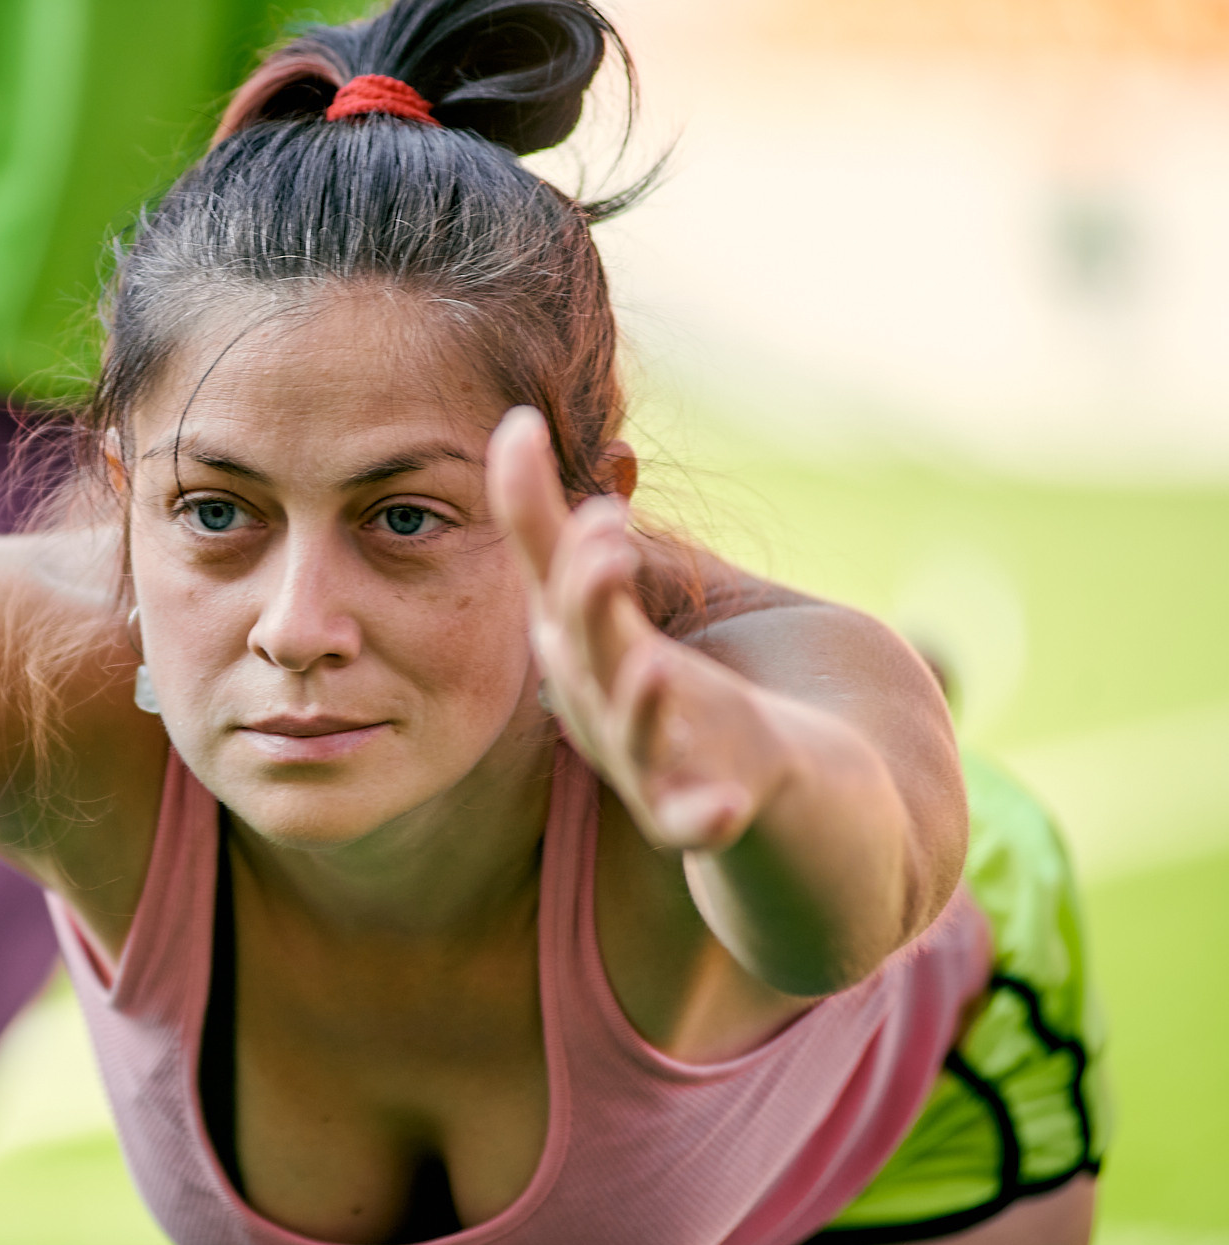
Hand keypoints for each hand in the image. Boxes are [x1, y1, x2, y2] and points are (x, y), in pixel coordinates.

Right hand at [487, 406, 788, 851]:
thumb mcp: (602, 596)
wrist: (731, 780)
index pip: (561, 597)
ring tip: (657, 668)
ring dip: (641, 705)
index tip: (604, 506)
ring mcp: (651, 762)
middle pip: (590, 657)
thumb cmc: (650, 681)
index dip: (569, 550)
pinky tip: (725, 808)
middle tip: (607, 548)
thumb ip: (552, 521)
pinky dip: (701, 816)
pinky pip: (690, 820)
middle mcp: (602, 708)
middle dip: (593, 605)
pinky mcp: (702, 807)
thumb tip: (514, 422)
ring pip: (636, 737)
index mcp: (577, 654)